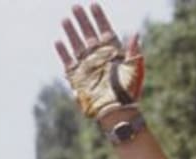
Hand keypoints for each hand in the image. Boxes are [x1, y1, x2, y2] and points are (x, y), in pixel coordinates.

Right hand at [55, 3, 143, 118]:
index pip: (105, 31)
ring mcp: (88, 66)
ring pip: (77, 44)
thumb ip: (134, 52)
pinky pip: (68, 61)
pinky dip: (63, 52)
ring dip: (71, 32)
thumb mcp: (135, 70)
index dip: (99, 18)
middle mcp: (99, 57)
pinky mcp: (78, 76)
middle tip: (75, 6)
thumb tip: (136, 34)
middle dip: (83, 20)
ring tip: (65, 19)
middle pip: (89, 34)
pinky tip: (59, 42)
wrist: (117, 110)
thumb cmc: (129, 92)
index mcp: (114, 54)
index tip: (93, 4)